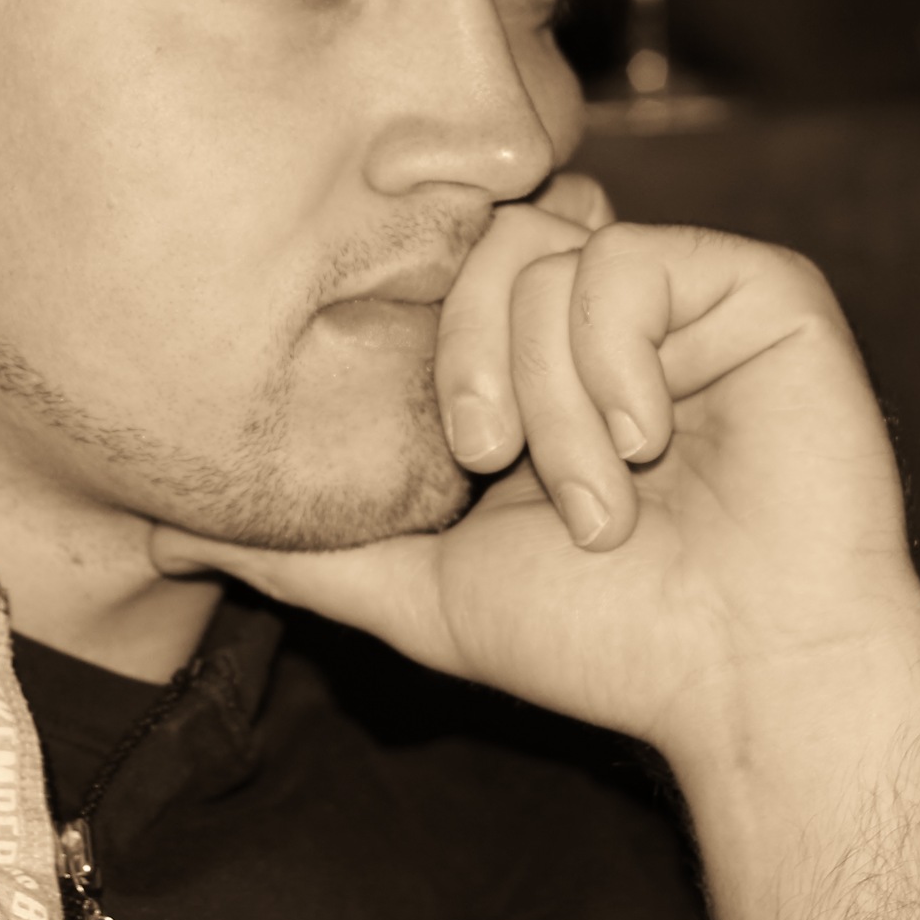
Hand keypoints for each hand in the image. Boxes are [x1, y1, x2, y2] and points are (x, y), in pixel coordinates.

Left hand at [150, 174, 919, 756]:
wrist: (746, 679)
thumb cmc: (603, 639)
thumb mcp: (422, 587)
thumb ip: (303, 548)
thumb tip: (159, 529)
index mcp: (542, 353)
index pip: (446, 268)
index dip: (419, 324)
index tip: (441, 438)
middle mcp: (611, 307)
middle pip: (484, 240)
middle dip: (463, 362)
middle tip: (491, 465)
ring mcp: (686, 290)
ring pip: (550, 254)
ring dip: (552, 399)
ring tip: (599, 502)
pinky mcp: (759, 285)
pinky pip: (632, 262)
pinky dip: (616, 365)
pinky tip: (652, 446)